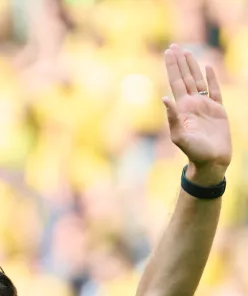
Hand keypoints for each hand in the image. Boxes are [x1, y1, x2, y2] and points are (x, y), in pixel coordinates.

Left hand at [163, 44, 231, 184]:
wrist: (211, 161)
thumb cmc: (194, 152)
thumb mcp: (180, 136)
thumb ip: (172, 118)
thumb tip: (165, 98)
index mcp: (182, 109)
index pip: (175, 82)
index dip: (172, 67)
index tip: (168, 52)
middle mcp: (191, 105)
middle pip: (184, 78)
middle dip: (179, 63)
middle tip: (173, 47)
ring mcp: (204, 106)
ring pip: (197, 81)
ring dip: (192, 67)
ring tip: (187, 52)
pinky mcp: (218, 110)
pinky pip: (214, 90)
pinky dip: (211, 78)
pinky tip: (207, 68)